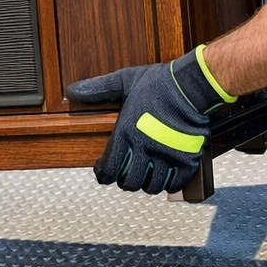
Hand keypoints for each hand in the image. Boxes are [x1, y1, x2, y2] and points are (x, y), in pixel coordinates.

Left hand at [65, 45, 236, 194]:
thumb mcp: (125, 80)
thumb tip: (73, 91)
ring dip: (147, 183)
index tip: (104, 172)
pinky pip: (174, 184)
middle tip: (127, 173)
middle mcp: (144, 148)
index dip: (103, 174)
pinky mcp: (186, 159)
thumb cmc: (160, 82)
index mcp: (126, 132)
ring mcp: (166, 156)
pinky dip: (169, 184)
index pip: (109, 169)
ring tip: (147, 174)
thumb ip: (99, 89)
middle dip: (125, 180)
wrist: (193, 85)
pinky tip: (166, 175)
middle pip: (129, 183)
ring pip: (151, 186)